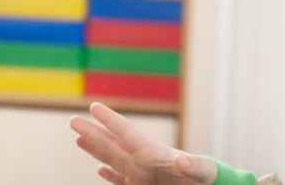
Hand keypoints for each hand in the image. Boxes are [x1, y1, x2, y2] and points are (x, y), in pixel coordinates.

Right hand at [70, 103, 218, 183]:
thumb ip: (192, 166)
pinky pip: (122, 180)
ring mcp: (144, 176)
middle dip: (95, 132)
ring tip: (79, 138)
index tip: (94, 107)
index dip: (111, 121)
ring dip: (97, 149)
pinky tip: (100, 171)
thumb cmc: (211, 181)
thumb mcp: (203, 172)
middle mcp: (146, 163)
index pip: (128, 134)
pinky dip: (110, 175)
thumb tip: (183, 162)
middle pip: (114, 144)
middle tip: (73, 119)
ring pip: (114, 160)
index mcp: (155, 155)